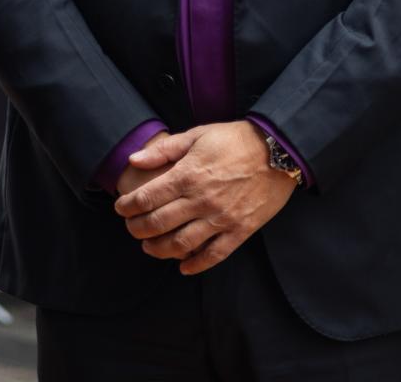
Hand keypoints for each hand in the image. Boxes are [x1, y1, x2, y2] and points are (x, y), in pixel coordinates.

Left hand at [114, 121, 294, 275]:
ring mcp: (221, 218)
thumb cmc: (237, 139)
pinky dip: (195, 265)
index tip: (121, 209)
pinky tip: (183, 266)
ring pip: (181, 244)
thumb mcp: (199, 134)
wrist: (279, 149)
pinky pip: (214, 255)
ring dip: (159, 249)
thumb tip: (134, 159)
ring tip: (150, 247)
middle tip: (132, 228)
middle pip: (158, 224)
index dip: (128, 207)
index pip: (147, 198)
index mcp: (188, 175)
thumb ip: (165, 149)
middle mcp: (201, 200)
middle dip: (138, 229)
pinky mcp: (240, 230)